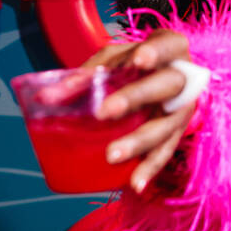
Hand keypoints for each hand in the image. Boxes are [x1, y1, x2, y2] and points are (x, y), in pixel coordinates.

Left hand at [80, 29, 195, 192]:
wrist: (163, 79)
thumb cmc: (135, 65)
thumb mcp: (113, 60)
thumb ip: (85, 74)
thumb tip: (46, 98)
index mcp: (170, 50)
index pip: (168, 46)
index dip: (156, 53)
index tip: (138, 60)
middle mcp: (183, 80)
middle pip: (168, 86)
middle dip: (137, 96)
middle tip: (106, 111)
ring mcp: (182, 110)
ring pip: (166, 126)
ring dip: (139, 141)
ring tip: (112, 154)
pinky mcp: (177, 134)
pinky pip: (165, 153)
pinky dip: (149, 169)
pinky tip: (135, 184)